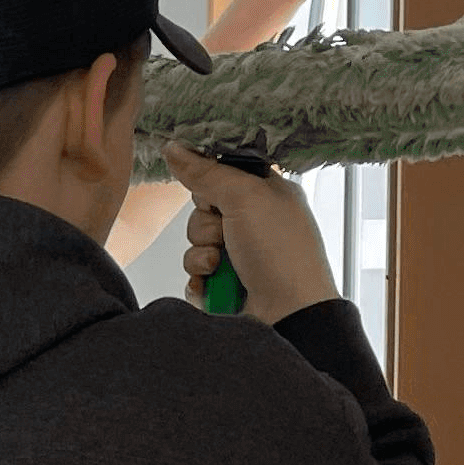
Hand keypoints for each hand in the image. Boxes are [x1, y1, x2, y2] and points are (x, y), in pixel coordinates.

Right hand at [165, 150, 338, 321]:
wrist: (288, 315)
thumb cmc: (282, 255)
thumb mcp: (245, 198)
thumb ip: (206, 172)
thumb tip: (175, 149)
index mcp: (268, 194)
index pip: (224, 174)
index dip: (211, 181)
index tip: (212, 190)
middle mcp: (255, 223)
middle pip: (204, 208)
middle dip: (205, 224)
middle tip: (226, 234)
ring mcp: (241, 255)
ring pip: (196, 242)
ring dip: (203, 254)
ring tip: (224, 265)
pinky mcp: (226, 284)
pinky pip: (195, 272)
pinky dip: (201, 279)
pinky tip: (216, 285)